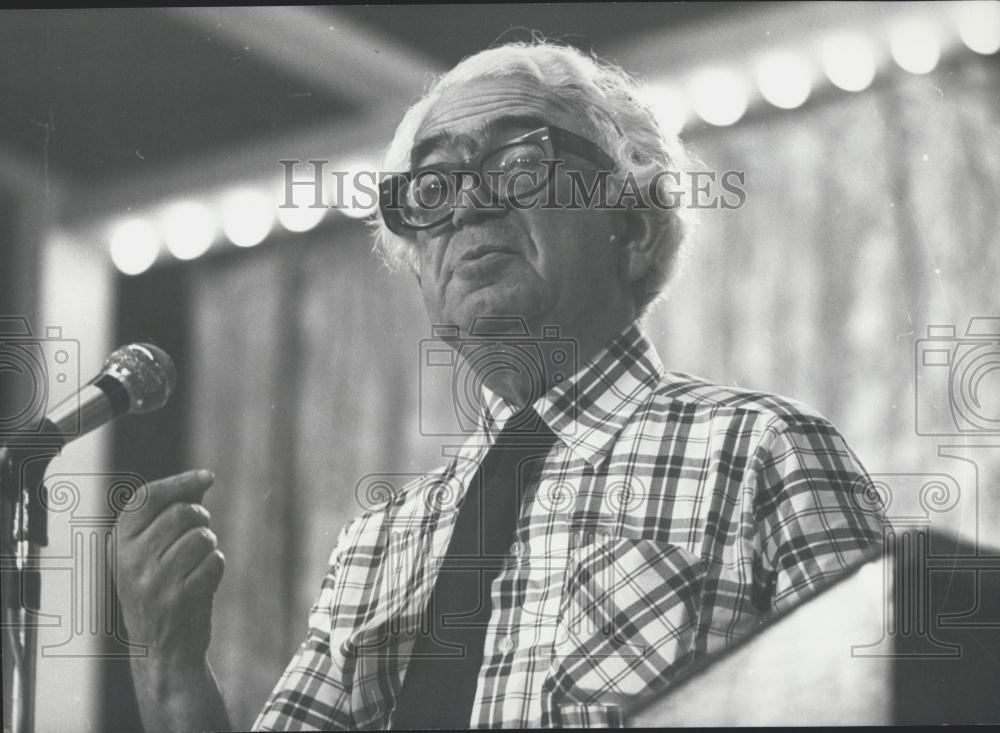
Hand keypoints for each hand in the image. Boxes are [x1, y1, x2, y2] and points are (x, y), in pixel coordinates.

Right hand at [111, 469, 224, 673]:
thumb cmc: (160, 590)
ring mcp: (154, 581)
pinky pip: (215, 561)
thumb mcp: (151, 552)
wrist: (161, 651)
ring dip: (210, 545)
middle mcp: (130, 561)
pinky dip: (216, 567)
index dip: (180, 482)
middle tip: (198, 537)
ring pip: (202, 537)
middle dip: (201, 520)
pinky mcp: (180, 599)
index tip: (208, 476)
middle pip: (182, 513)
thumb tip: (202, 480)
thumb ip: (172, 513)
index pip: (146, 497)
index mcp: (118, 544)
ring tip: (197, 563)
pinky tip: (202, 583)